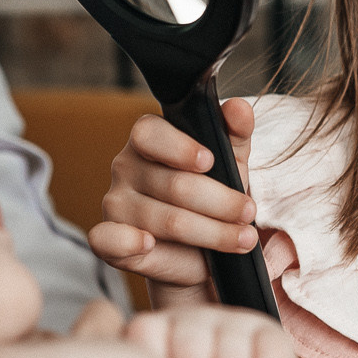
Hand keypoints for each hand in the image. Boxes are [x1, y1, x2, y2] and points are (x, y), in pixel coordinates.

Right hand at [91, 100, 260, 301]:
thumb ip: (235, 134)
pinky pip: (108, 239)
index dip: (180, 147)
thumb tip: (239, 108)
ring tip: (241, 239)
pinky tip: (148, 243)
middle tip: (248, 213)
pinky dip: (128, 242)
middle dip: (220, 202)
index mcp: (148, 140)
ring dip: (211, 232)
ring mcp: (115, 204)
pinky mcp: (110, 240)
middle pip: (173, 184)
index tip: (209, 161)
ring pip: (165, 219)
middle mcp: (125, 167)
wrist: (202, 250)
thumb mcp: (230, 162)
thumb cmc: (212, 198)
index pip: (150, 133)